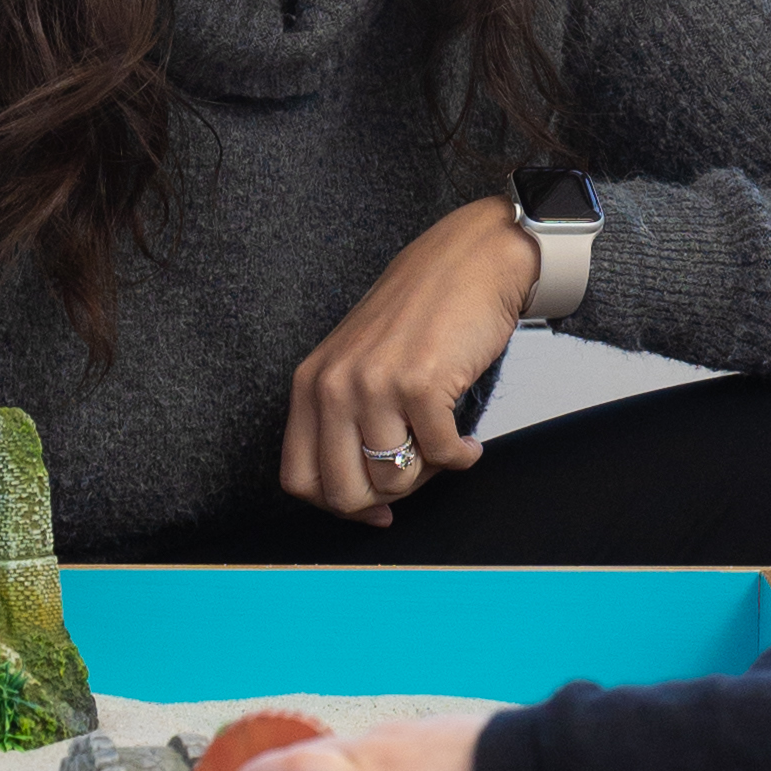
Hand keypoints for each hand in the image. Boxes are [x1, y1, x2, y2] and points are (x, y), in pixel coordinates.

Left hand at [278, 199, 540, 524]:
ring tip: (443, 447)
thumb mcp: (358, 364)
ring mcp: (374, 385)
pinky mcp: (420, 385)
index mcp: (310, 384)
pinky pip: (441, 457)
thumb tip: (364, 502)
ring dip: (428, 475)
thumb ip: (345, 422)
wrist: (470, 262)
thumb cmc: (421, 315)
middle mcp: (333, 386)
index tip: (374, 509)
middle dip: (385, 499)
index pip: (299, 479)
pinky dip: (462, 458)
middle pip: (342, 491)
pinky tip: (469, 441)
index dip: (338, 506)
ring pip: (392, 480)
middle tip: (416, 476)